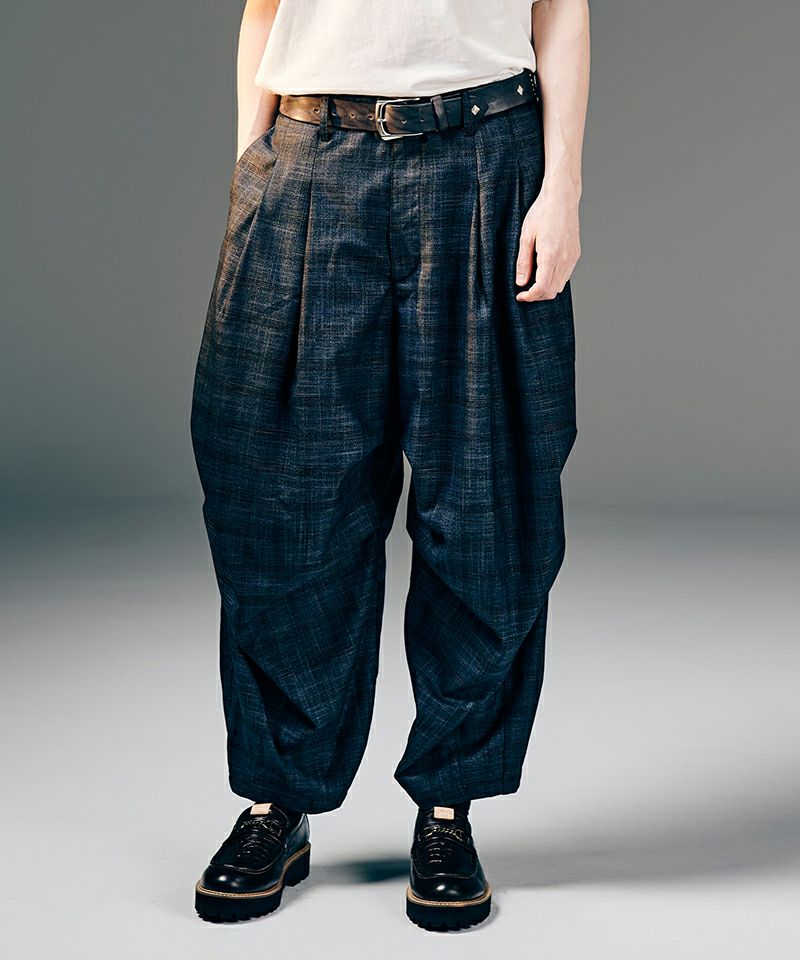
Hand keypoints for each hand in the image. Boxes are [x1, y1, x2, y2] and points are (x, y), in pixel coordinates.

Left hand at [515, 181, 580, 300]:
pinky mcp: (575, 254)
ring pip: (560, 286)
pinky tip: (544, 272)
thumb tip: (521, 282)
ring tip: (533, 282)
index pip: (542, 288)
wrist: (562, 198)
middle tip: (524, 291)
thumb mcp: (526, 236)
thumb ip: (523, 262)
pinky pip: (565, 276)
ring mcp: (572, 257)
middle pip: (551, 291)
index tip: (520, 296)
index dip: (530, 297)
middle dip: (537, 296)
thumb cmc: (542, 213)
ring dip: (546, 289)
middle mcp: (564, 259)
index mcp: (551, 255)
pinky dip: (554, 280)